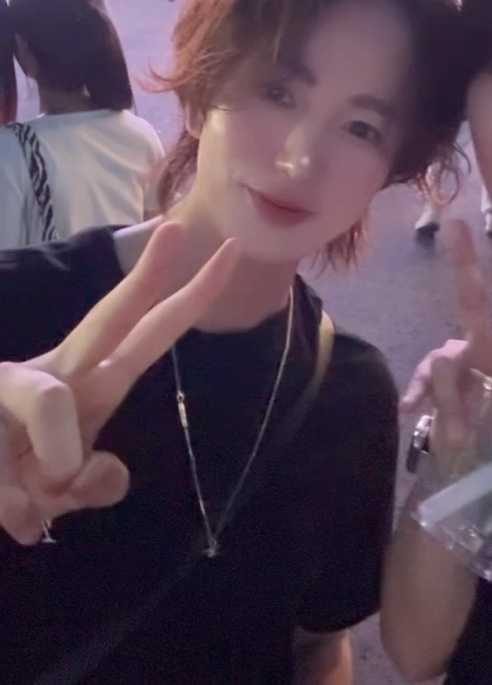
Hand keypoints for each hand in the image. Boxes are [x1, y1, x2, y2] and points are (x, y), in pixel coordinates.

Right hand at [0, 224, 236, 545]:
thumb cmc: (17, 478)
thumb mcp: (68, 492)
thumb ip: (97, 483)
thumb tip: (96, 470)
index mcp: (93, 380)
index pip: (147, 331)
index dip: (188, 298)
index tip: (228, 252)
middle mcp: (62, 368)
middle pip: (112, 315)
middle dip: (148, 275)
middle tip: (179, 227)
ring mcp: (19, 380)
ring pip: (49, 400)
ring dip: (51, 464)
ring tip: (32, 496)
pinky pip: (17, 460)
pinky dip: (16, 501)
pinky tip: (11, 506)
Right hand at [401, 221, 491, 510]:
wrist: (465, 454)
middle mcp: (481, 349)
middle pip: (472, 298)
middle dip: (464, 262)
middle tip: (456, 225)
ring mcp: (452, 361)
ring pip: (446, 359)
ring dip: (452, 399)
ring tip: (458, 434)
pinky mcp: (429, 381)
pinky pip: (421, 382)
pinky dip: (416, 396)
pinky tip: (410, 412)